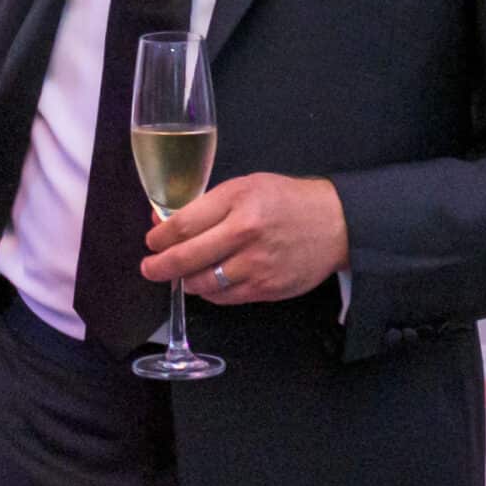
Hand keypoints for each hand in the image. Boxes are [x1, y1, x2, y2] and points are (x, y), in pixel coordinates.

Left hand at [142, 172, 348, 303]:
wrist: (335, 223)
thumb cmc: (286, 201)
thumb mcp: (244, 187)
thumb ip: (205, 205)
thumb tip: (164, 224)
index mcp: (237, 201)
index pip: (183, 225)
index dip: (159, 238)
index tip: (152, 242)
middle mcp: (245, 234)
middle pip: (186, 258)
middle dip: (159, 266)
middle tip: (149, 268)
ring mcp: (257, 265)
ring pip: (202, 283)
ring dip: (184, 281)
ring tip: (181, 275)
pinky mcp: (268, 288)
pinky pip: (225, 298)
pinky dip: (209, 293)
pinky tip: (207, 283)